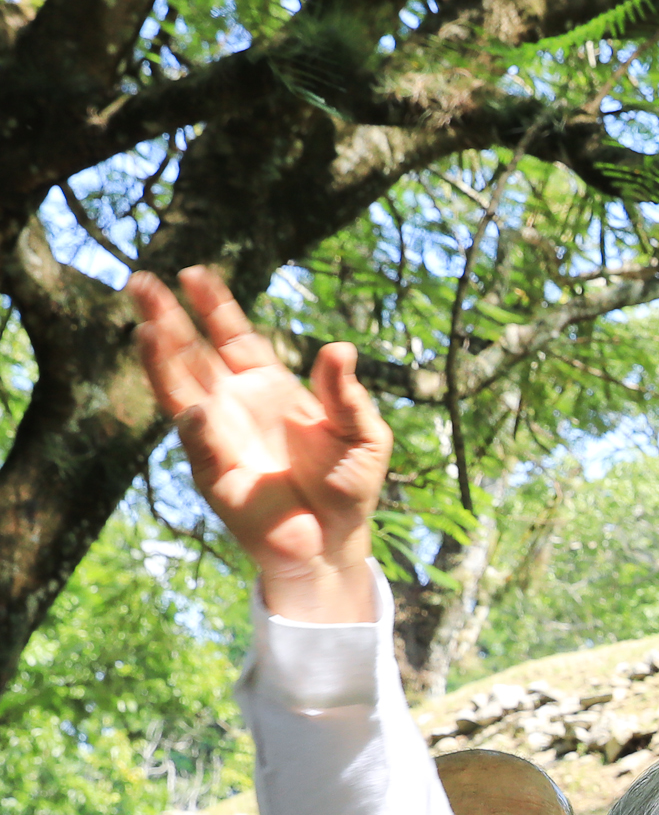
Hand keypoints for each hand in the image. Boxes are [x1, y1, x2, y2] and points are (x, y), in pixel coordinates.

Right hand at [128, 266, 389, 624]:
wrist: (334, 541)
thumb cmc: (349, 485)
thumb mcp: (362, 434)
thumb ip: (346, 395)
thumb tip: (340, 349)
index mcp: (268, 386)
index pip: (234, 336)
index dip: (215, 306)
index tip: (194, 273)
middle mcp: (234, 404)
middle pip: (192, 353)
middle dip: (167, 318)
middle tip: (141, 282)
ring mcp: (218, 437)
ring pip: (180, 390)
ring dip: (161, 362)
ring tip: (146, 329)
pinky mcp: (214, 475)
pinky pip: (201, 447)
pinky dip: (199, 430)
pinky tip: (197, 410)